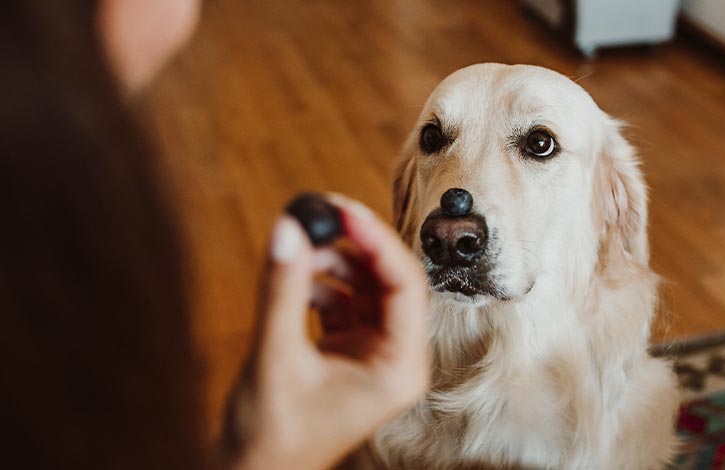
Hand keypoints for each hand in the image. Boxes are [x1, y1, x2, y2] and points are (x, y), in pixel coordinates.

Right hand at [221, 195, 428, 469]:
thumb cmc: (270, 439)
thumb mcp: (275, 357)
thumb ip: (283, 289)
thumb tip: (287, 228)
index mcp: (401, 368)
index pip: (406, 284)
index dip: (376, 241)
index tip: (343, 210)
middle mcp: (396, 359)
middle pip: (389, 280)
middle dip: (354, 246)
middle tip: (320, 213)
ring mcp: (375, 355)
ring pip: (366, 288)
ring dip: (334, 264)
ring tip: (298, 252)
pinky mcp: (351, 352)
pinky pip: (345, 303)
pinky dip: (321, 286)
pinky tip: (294, 284)